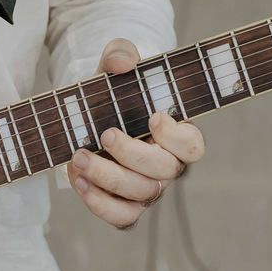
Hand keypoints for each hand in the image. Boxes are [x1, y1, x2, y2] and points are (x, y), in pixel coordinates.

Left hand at [66, 39, 204, 228]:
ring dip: (107, 177)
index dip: (178, 136)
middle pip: (164, 171)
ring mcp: (146, 188)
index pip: (193, 146)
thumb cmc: (112, 91)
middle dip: (132, 154)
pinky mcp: (124, 205)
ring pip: (140, 194)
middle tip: (105, 134)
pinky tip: (80, 182)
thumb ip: (121, 54)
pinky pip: (121, 217)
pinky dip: (100, 204)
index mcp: (175, 135)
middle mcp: (166, 166)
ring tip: (78, 156)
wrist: (86, 115)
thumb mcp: (115, 64)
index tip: (155, 117)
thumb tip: (120, 63)